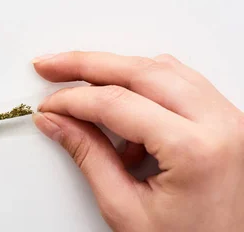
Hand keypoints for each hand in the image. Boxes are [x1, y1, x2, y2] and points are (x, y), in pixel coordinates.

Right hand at [32, 52, 243, 231]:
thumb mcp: (127, 209)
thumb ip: (88, 157)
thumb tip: (57, 121)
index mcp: (196, 150)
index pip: (117, 103)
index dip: (73, 100)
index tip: (48, 106)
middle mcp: (221, 125)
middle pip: (139, 70)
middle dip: (87, 64)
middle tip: (52, 66)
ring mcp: (229, 119)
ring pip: (161, 68)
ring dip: (116, 70)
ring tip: (80, 84)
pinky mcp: (226, 120)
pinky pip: (180, 82)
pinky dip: (144, 83)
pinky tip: (121, 105)